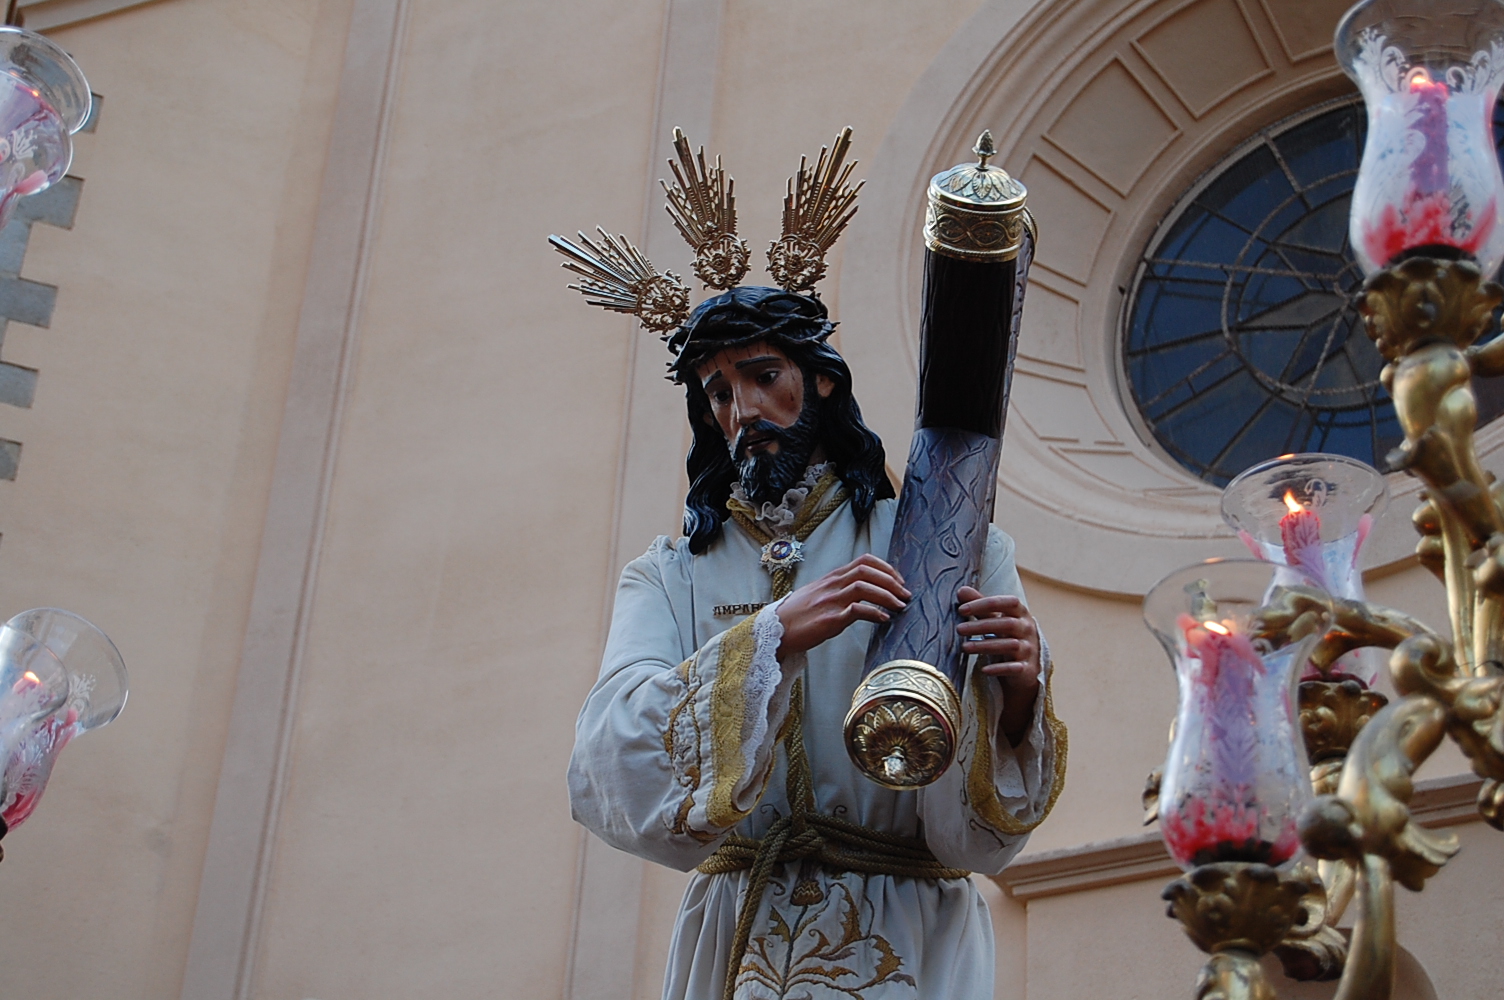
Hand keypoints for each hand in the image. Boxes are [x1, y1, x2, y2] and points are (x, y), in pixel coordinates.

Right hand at [776, 554, 910, 658]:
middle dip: (892, 581)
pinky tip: (884, 619)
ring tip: (900, 606)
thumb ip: (837, 588)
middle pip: (867, 571)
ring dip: (887, 595)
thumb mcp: (817, 594)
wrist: (775, 631)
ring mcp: (830, 602)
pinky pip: (856, 611)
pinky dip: (874, 613)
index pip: (863, 561)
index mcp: (831, 578)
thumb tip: (860, 591)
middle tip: (905, 594)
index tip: (898, 580)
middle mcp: (832, 586)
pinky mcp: (829, 620)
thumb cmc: (796, 615)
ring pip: (864, 587)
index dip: (886, 568)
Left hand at [957, 586, 1040, 744]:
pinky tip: (984, 669)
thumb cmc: (1007, 636)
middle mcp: (1028, 629)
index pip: (1006, 602)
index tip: (961, 609)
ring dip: (985, 646)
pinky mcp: (1028, 668)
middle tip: (959, 629)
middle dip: (981, 626)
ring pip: (1009, 646)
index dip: (984, 604)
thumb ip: (980, 605)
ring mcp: (1030, 649)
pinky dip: (999, 668)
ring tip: (964, 647)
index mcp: (1021, 613)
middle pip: (1006, 624)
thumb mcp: (995, 619)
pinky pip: (1014, 668)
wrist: (1025, 666)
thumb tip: (961, 590)